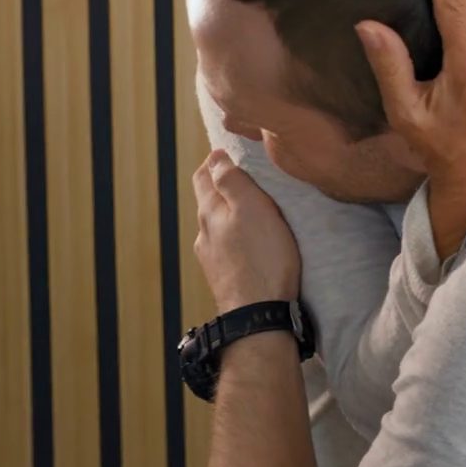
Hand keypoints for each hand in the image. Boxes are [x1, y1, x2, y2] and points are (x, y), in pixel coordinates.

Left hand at [192, 150, 301, 312]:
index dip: (215, 160)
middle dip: (225, 186)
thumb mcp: (252, 209)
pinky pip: (229, 248)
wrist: (259, 314)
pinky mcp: (226, 276)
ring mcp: (212, 257)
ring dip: (233, 214)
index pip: (203, 176)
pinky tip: (255, 244)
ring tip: (256, 210)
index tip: (232, 152)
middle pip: (210, 200)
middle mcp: (204, 234)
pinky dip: (239, 238)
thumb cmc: (262, 260)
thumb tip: (215, 157)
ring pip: (219, 226)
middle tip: (249, 176)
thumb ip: (232, 181)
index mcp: (209, 212)